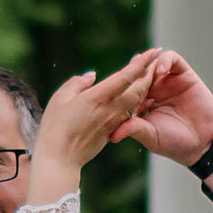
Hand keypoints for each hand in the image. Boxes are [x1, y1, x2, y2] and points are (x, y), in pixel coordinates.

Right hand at [28, 53, 160, 207]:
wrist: (60, 160)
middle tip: (157, 58)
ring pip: (136, 101)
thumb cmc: (54, 127)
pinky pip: (129, 113)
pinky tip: (138, 96)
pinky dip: (137, 101)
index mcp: (97, 98)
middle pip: (137, 88)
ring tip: (150, 73)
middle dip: (149, 72)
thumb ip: (77, 83)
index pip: (125, 77)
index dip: (141, 63)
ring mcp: (113, 122)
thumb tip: (93, 76)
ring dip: (145, 86)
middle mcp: (109, 110)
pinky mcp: (112, 131)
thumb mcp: (59, 99)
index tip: (153, 51)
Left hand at [122, 49, 212, 167]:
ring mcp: (167, 81)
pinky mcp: (183, 74)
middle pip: (136, 73)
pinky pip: (171, 59)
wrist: (203, 143)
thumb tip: (112, 135)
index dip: (120, 90)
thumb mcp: (150, 136)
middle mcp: (152, 90)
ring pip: (151, 63)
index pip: (125, 90)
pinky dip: (164, 60)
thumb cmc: (174, 142)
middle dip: (130, 73)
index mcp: (139, 103)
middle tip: (127, 76)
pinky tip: (160, 71)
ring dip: (145, 64)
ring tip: (144, 73)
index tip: (116, 94)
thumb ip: (134, 129)